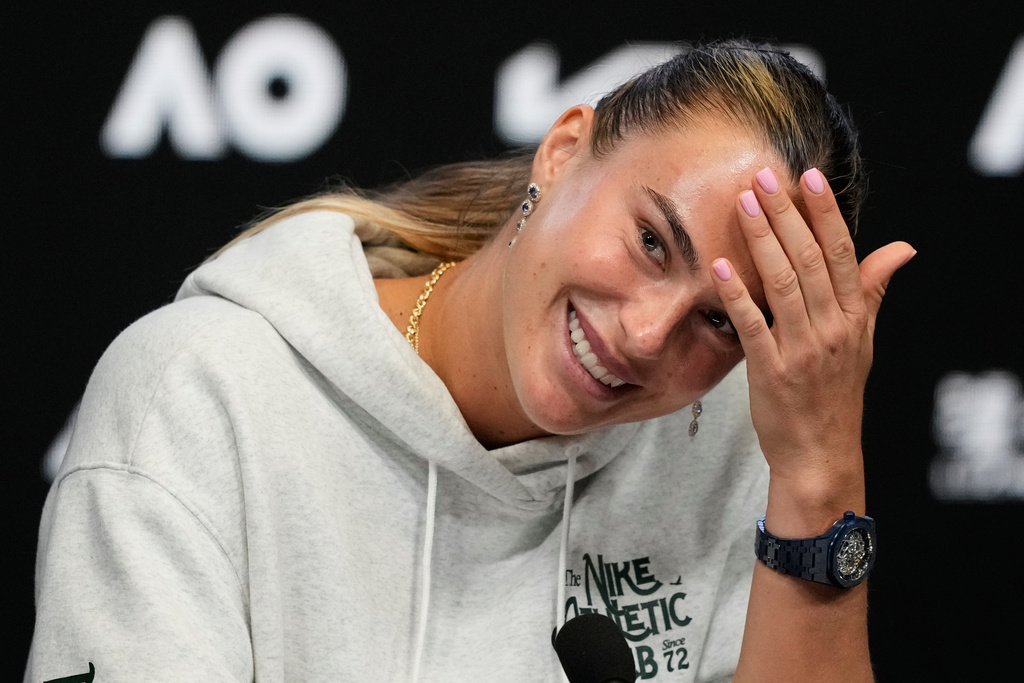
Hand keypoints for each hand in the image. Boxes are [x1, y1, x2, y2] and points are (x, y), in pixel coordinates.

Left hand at [710, 167, 913, 506]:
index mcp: (854, 317)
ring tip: (743, 204)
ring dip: (762, 240)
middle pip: (809, 259)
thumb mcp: (864, 341)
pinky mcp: (771, 371)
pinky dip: (738, 294)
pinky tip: (721, 265)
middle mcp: (832, 328)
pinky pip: (752, 325)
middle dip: (786, 214)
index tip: (809, 177)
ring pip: (783, 283)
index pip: (842, 253)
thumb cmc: (837, 394)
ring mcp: (801, 350)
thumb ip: (873, 291)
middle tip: (763, 177)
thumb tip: (901, 248)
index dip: (825, 213)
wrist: (821, 454)